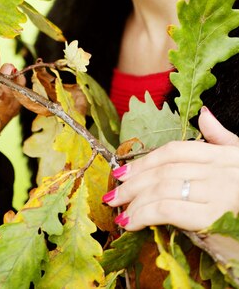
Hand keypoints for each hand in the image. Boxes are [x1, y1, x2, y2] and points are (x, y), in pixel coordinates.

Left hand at [102, 107, 238, 230]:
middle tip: (113, 192)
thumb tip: (204, 115)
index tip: (123, 171)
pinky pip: (168, 210)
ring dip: (134, 199)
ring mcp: (217, 193)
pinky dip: (144, 214)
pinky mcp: (211, 219)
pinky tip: (132, 222)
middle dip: (134, 181)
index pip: (175, 150)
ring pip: (162, 188)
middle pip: (164, 169)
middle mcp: (220, 170)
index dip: (146, 159)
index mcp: (223, 156)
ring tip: (119, 209)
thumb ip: (221, 140)